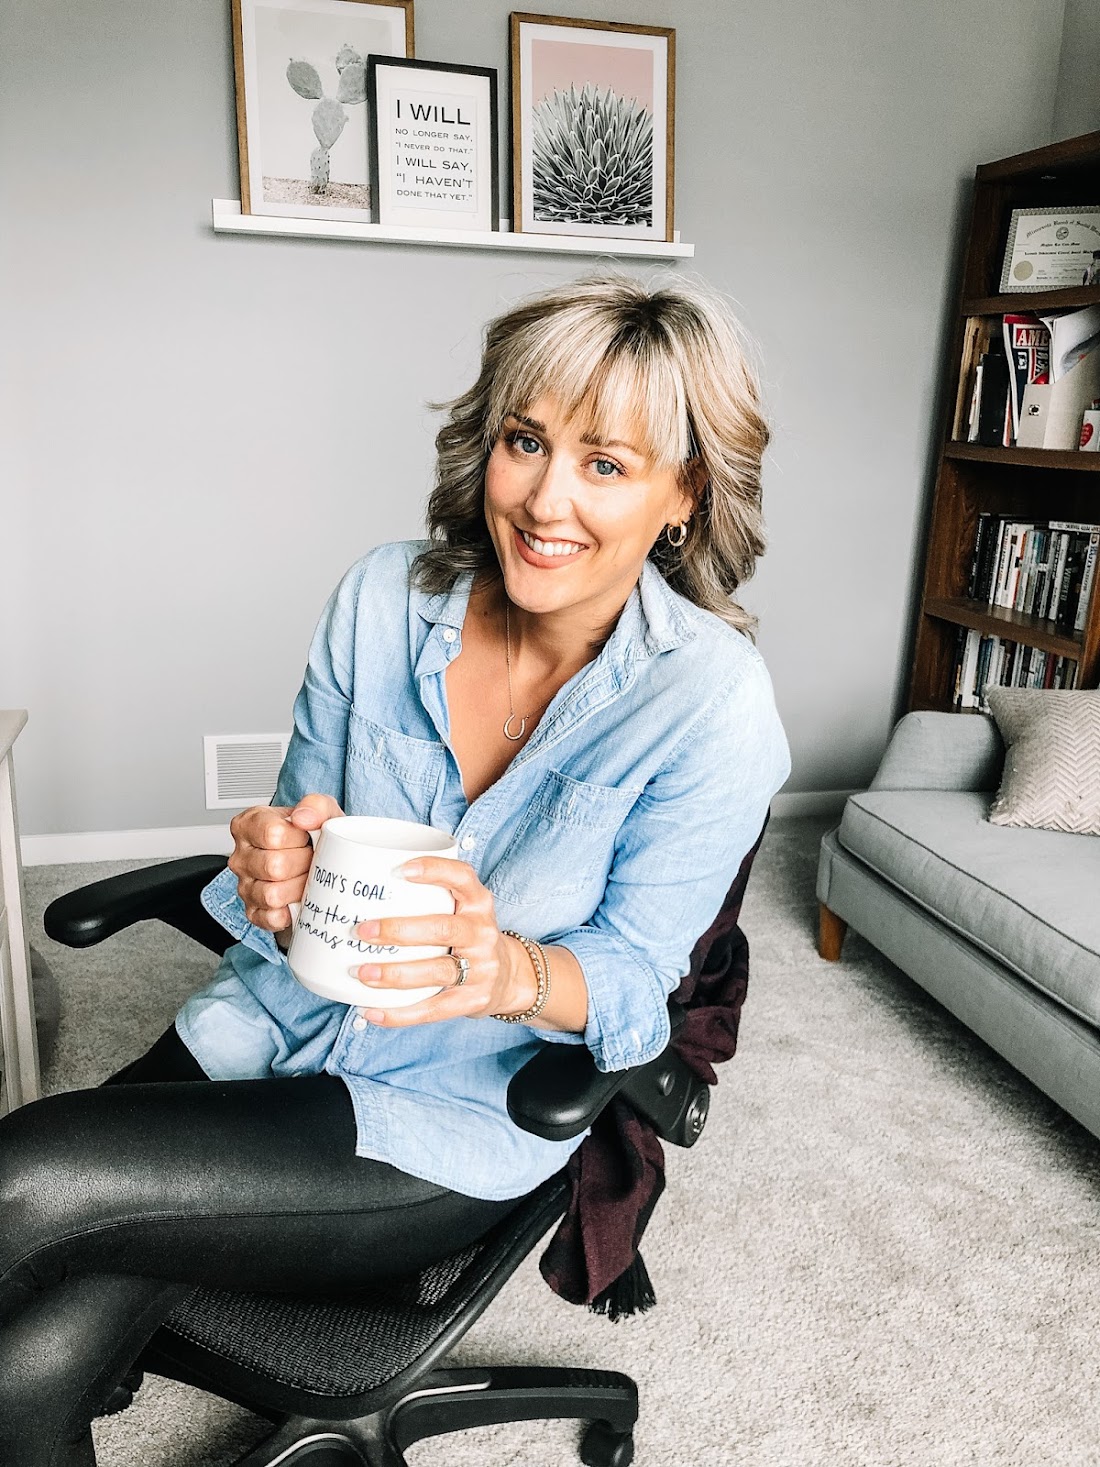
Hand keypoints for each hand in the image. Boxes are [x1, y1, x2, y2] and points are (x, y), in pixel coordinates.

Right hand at [228, 794, 342, 932]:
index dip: (299, 839)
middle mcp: (241, 856)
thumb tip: (303, 817)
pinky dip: (290, 912)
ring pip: (272, 895)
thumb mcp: (322, 811)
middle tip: (311, 859)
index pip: (273, 835)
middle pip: (274, 866)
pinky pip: (271, 918)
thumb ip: (316, 805)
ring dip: (299, 888)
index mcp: (249, 825)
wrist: (321, 861)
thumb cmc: (315, 836)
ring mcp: (244, 886)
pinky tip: (297, 899)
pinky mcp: (253, 912)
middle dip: (303, 864)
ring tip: (306, 878)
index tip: (306, 837)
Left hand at [351, 858, 533, 1026]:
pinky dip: (399, 1014)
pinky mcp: (473, 1001)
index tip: (399, 871)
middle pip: (443, 929)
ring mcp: (481, 969)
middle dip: (399, 930)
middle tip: (362, 931)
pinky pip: (433, 1010)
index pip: (462, 877)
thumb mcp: (462, 909)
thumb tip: (357, 892)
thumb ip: (427, 898)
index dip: (434, 870)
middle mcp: (483, 933)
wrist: (508, 976)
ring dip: (395, 974)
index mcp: (478, 903)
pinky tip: (371, 1011)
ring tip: (362, 973)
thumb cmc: (467, 935)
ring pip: (436, 971)